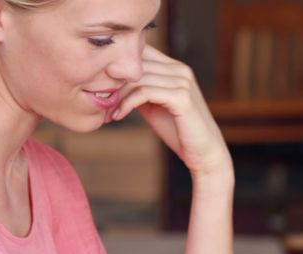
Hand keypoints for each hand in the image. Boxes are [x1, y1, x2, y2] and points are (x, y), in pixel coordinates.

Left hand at [111, 45, 232, 179]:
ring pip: (137, 78)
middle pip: (135, 64)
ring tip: (107, 111)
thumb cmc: (178, 130)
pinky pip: (144, 92)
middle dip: (113, 82)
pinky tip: (118, 116)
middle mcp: (180, 70)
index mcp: (175, 68)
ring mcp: (182, 82)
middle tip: (98, 101)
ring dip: (117, 96)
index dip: (117, 65)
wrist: (203, 152)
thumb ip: (139, 89)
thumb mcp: (154, 105)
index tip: (101, 87)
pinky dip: (126, 104)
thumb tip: (110, 82)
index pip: (140, 51)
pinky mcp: (181, 97)